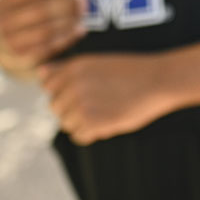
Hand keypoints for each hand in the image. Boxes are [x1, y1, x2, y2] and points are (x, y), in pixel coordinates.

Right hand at [0, 0, 85, 70]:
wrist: (7, 45)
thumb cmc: (23, 10)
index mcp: (3, 0)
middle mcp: (3, 21)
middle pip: (40, 11)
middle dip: (65, 4)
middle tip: (83, 0)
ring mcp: (11, 41)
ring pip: (46, 30)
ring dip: (69, 21)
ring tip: (83, 14)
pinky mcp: (22, 57)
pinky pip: (49, 47)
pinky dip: (67, 38)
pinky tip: (80, 29)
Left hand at [37, 54, 176, 144]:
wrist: (159, 80)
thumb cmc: (130, 72)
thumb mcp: (96, 62)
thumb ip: (65, 68)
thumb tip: (39, 73)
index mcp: (75, 66)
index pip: (49, 86)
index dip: (66, 90)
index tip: (87, 89)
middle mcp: (74, 83)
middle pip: (56, 108)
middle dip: (73, 109)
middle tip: (100, 103)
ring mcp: (82, 103)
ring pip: (67, 124)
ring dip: (84, 123)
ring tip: (106, 111)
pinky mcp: (93, 121)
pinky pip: (79, 136)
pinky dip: (93, 134)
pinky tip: (109, 122)